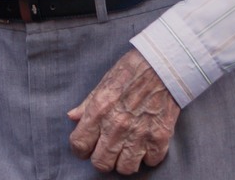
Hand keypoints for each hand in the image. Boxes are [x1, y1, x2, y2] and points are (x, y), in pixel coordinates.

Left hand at [67, 49, 179, 174]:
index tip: (86, 147)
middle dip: (101, 159)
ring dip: (125, 162)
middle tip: (106, 150)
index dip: (80, 149)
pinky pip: (150, 162)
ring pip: (126, 169)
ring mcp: (139, 134)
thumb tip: (72, 117)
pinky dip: (148, 156)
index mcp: (99, 111)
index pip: (79, 145)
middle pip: (101, 163)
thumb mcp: (103, 84)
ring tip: (126, 150)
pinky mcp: (160, 138)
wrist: (162, 65)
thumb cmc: (131, 71)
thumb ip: (87, 105)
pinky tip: (146, 144)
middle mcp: (117, 126)